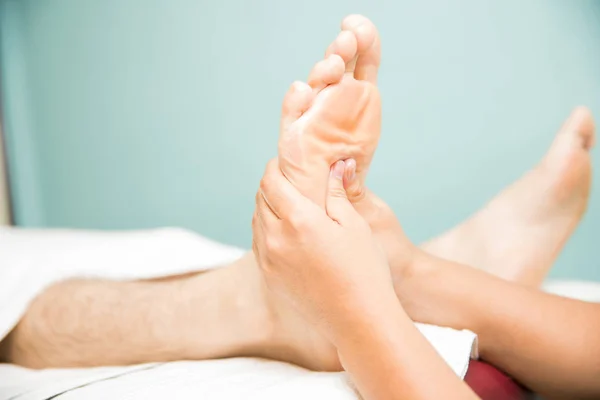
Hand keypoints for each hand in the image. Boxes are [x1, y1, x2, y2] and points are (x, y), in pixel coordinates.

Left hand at [252, 158, 396, 342]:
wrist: (358, 319)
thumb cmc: (364, 270)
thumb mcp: (355, 225)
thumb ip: (337, 193)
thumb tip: (335, 165)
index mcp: (298, 220)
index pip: (271, 182)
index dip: (274, 167)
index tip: (282, 163)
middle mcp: (276, 238)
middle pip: (260, 199)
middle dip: (270, 185)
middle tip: (286, 180)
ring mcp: (269, 261)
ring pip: (256, 221)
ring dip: (266, 207)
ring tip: (285, 204)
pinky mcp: (269, 278)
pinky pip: (259, 244)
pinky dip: (266, 230)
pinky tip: (284, 231)